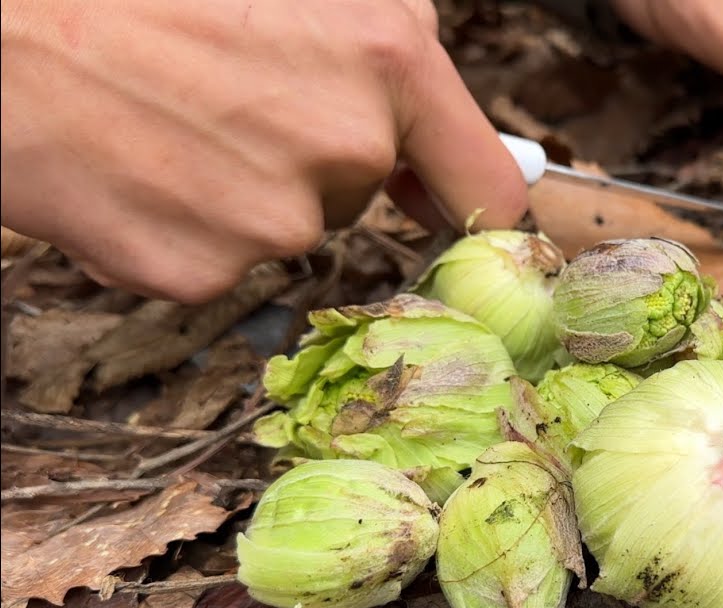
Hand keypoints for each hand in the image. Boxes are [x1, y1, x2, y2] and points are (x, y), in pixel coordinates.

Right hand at [0, 0, 527, 302]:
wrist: (0, 34)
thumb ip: (383, 50)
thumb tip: (432, 144)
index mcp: (388, 59)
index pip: (487, 181)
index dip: (477, 208)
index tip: (457, 220)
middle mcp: (348, 146)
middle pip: (363, 195)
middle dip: (311, 161)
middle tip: (223, 99)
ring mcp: (276, 220)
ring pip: (287, 228)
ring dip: (241, 193)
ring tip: (168, 121)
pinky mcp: (204, 271)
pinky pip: (221, 263)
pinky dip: (183, 229)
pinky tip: (136, 169)